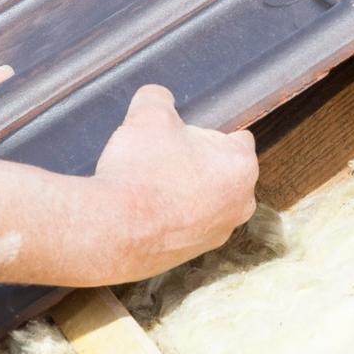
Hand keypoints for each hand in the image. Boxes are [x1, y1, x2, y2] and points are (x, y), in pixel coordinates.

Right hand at [89, 85, 257, 282]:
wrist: (111, 229)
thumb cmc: (139, 170)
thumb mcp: (147, 115)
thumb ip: (159, 98)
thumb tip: (158, 98)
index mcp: (242, 167)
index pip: (237, 138)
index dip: (206, 131)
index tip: (182, 134)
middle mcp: (240, 205)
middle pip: (221, 171)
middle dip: (196, 162)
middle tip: (161, 156)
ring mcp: (217, 234)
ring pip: (204, 200)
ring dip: (182, 191)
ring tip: (148, 184)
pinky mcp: (191, 256)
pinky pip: (185, 226)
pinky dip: (169, 217)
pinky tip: (142, 209)